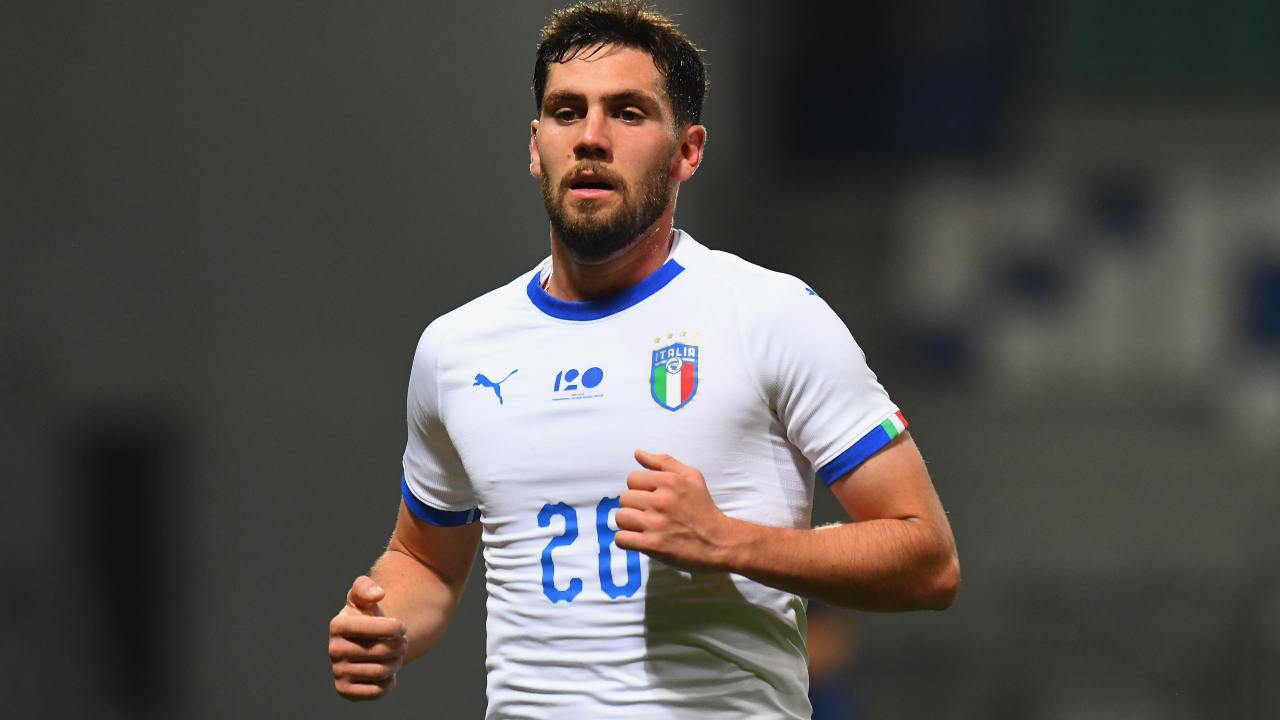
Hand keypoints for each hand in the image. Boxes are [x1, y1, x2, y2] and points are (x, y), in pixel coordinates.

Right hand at [328, 576, 406, 700]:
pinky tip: (387, 673)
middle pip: (381, 651)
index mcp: (337, 624)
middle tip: (402, 642)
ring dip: (396, 662)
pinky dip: (389, 682)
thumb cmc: (366, 615)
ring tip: (396, 655)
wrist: (363, 642)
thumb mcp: (363, 596)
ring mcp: (338, 671)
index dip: (392, 627)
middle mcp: (333, 649)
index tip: (401, 627)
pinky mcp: (345, 690)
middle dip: (399, 646)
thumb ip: (366, 586)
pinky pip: (377, 691)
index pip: (370, 626)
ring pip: (381, 672)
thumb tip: (378, 594)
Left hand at [614, 449, 732, 570]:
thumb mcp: (692, 476)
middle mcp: (661, 500)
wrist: (719, 542)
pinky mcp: (653, 545)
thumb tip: (638, 453)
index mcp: (670, 481)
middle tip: (648, 513)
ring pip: (621, 517)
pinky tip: (639, 539)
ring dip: (629, 523)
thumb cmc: (704, 508)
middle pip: (624, 498)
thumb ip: (664, 462)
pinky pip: (622, 539)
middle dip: (634, 506)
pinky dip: (626, 540)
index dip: (639, 488)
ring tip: (642, 526)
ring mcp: (656, 523)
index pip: (632, 478)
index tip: (650, 497)